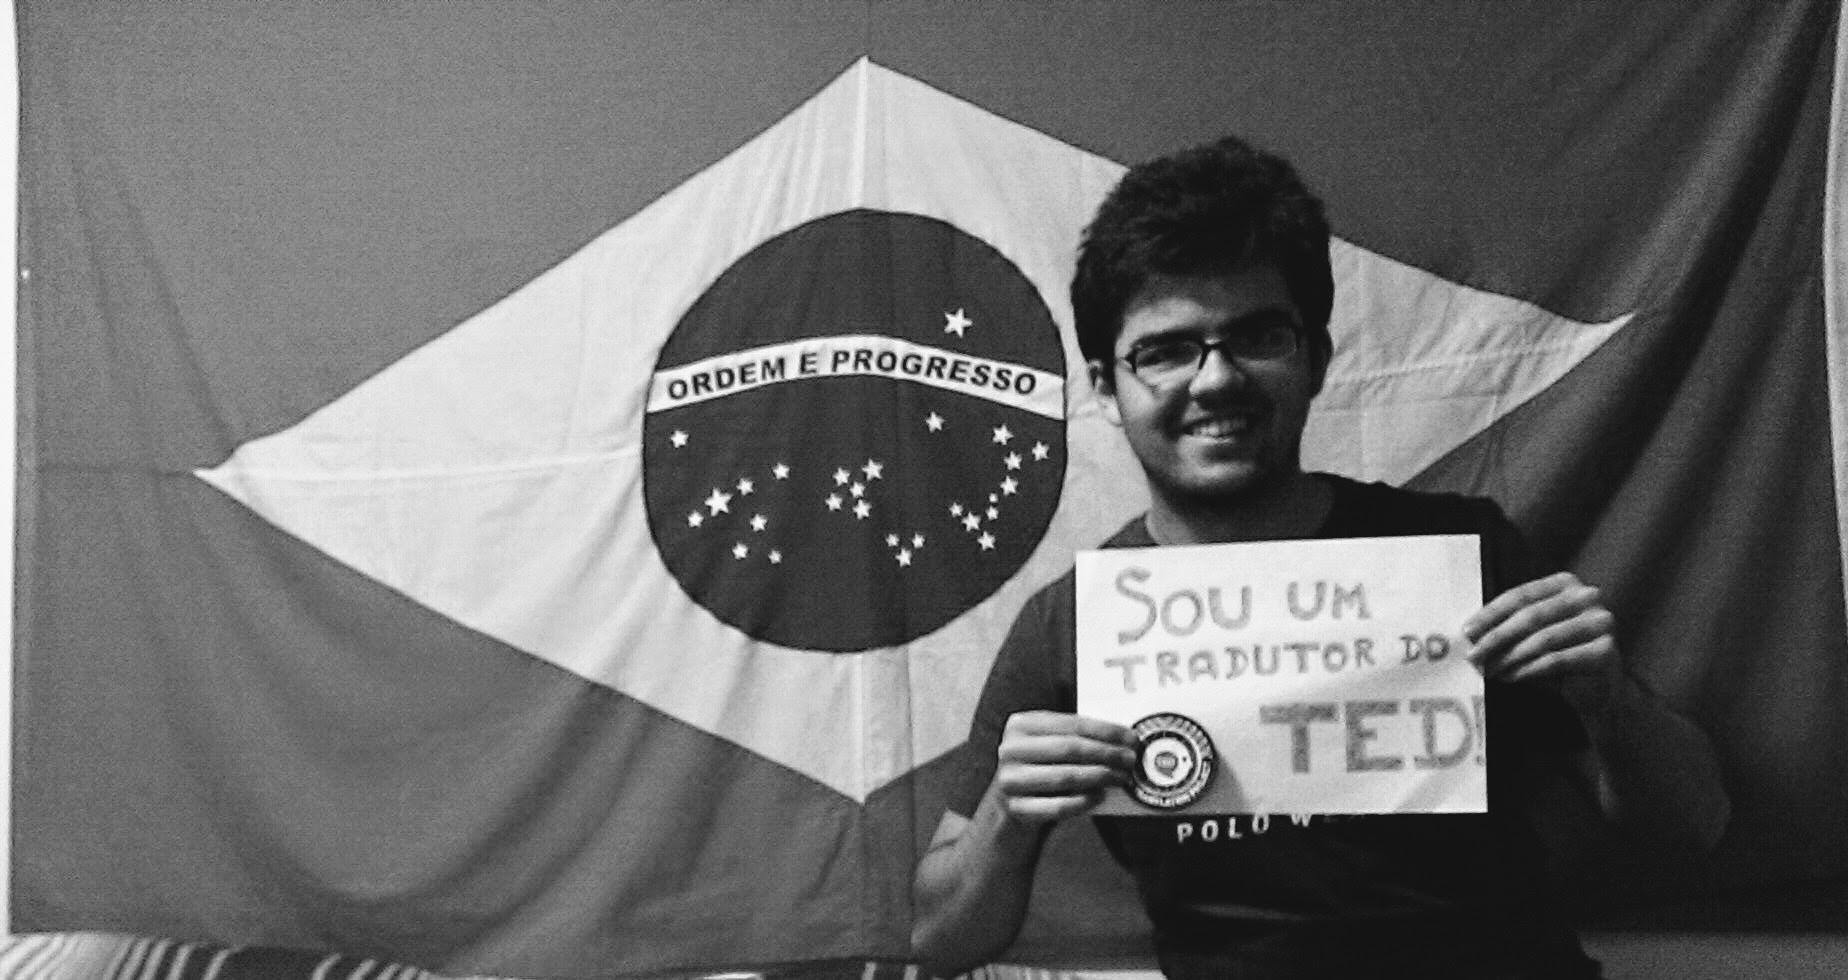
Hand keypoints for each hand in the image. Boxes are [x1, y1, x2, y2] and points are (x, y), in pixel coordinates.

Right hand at [993, 711, 1136, 824]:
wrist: (1010, 798)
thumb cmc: (1041, 764)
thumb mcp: (1049, 740)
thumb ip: (1076, 735)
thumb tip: (1124, 739)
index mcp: (1021, 724)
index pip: (1072, 724)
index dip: (1106, 731)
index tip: (1131, 738)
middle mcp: (1010, 749)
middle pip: (1070, 749)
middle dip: (1107, 754)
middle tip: (1130, 759)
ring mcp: (1010, 780)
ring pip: (1065, 777)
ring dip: (1100, 777)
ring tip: (1121, 778)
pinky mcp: (1015, 808)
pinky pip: (1057, 806)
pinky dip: (1084, 801)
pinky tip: (1100, 796)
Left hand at [1463, 571, 1618, 687]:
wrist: (1599, 689)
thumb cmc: (1557, 655)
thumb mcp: (1532, 633)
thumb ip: (1508, 625)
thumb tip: (1469, 633)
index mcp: (1566, 584)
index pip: (1521, 595)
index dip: (1490, 614)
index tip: (1466, 632)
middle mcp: (1587, 597)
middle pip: (1531, 616)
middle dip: (1496, 637)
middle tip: (1473, 655)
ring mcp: (1601, 623)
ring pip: (1543, 640)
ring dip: (1509, 657)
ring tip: (1488, 670)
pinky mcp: (1606, 651)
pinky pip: (1557, 660)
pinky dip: (1528, 670)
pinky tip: (1509, 678)